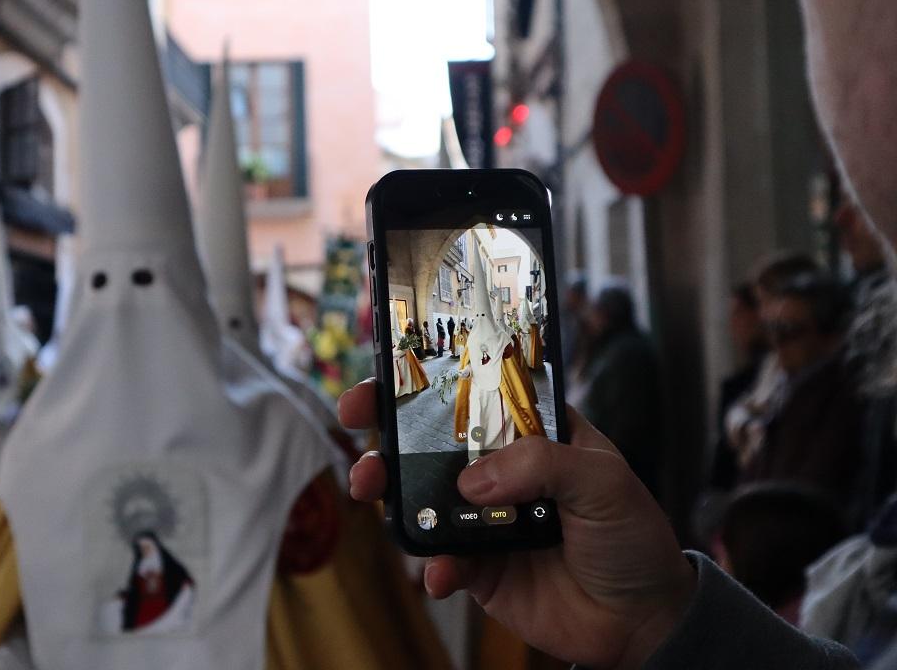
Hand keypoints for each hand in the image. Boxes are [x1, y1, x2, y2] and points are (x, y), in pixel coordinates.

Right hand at [339, 379, 694, 669]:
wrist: (642, 622)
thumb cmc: (633, 537)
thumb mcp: (604, 481)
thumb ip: (540, 465)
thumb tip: (471, 483)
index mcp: (531, 431)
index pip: (472, 393)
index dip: (425, 379)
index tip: (385, 375)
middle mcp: (500, 469)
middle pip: (429, 441)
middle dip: (384, 430)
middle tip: (354, 425)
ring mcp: (484, 518)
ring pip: (420, 497)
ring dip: (389, 493)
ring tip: (369, 491)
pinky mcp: (478, 567)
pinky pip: (439, 559)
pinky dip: (431, 566)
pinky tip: (441, 574)